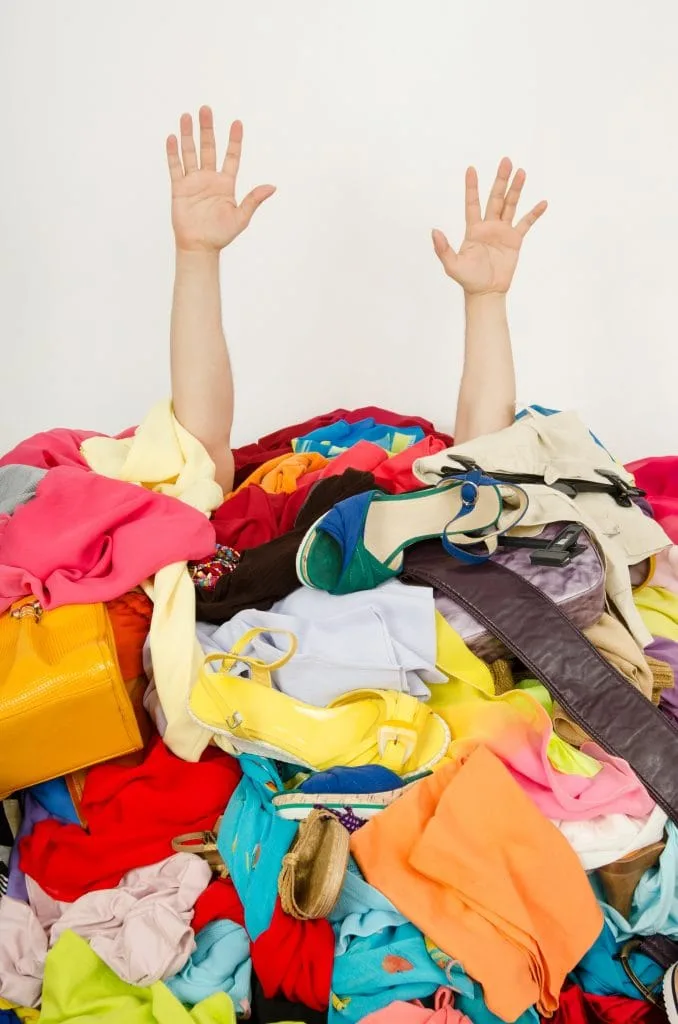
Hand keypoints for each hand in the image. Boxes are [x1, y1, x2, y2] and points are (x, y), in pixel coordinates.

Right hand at [166, 106, 275, 253]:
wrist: (200, 246)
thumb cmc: (221, 234)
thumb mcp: (241, 217)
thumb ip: (254, 200)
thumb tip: (272, 187)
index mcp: (226, 184)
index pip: (231, 157)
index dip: (234, 140)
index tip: (237, 123)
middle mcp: (209, 179)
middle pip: (208, 148)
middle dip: (207, 129)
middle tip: (206, 109)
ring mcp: (193, 182)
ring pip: (190, 153)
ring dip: (188, 135)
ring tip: (187, 116)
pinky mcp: (179, 188)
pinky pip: (175, 167)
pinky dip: (173, 153)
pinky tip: (173, 138)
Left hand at [432, 158, 546, 294]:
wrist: (486, 292)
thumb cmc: (468, 279)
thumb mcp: (452, 265)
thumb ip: (443, 248)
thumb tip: (434, 231)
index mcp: (473, 229)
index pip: (472, 203)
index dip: (471, 187)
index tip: (471, 169)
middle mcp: (489, 226)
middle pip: (495, 198)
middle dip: (500, 180)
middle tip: (506, 161)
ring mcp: (503, 232)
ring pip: (510, 205)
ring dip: (516, 189)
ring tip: (521, 172)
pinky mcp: (515, 240)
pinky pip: (526, 223)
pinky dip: (534, 214)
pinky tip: (542, 203)